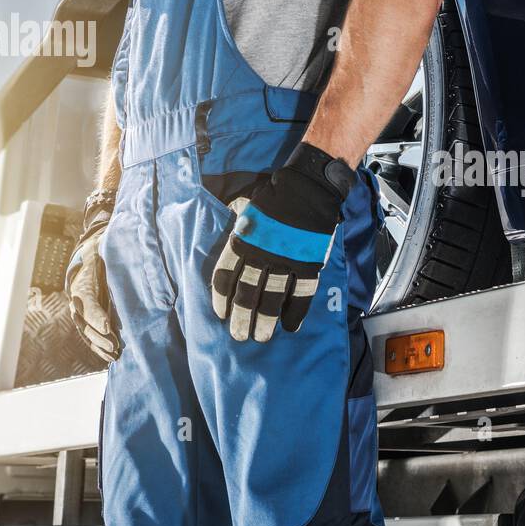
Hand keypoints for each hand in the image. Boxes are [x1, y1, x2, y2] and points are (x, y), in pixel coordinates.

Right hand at [66, 190, 121, 362]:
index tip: (108, 327)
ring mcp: (79, 307)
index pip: (87, 302)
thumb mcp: (111, 249)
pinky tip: (110, 356)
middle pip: (84, 321)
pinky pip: (89, 332)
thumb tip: (145, 257)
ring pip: (85, 330)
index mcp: (83, 280)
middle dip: (99, 335)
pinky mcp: (85, 314)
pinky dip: (98, 345)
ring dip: (99, 344)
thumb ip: (123, 257)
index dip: (96, 315)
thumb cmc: (107, 249)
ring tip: (114, 354)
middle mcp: (76, 296)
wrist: (91, 250)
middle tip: (115, 346)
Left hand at [211, 143, 354, 341]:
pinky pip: (302, 293)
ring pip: (273, 298)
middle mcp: (262, 253)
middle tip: (239, 336)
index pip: (225, 275)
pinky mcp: (309, 264)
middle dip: (242, 318)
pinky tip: (291, 326)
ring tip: (261, 337)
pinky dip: (296, 311)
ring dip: (266, 320)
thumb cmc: (275, 196)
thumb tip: (215, 223)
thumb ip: (233, 225)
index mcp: (243, 239)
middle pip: (247, 293)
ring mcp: (287, 260)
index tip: (221, 314)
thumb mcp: (244, 206)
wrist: (309, 188)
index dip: (221, 298)